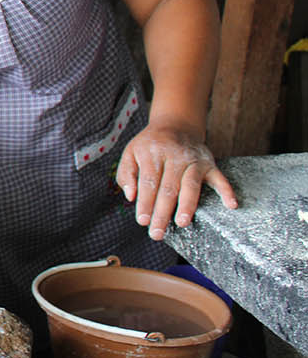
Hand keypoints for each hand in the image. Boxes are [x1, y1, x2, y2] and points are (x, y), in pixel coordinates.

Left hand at [115, 124, 237, 240]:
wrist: (175, 125)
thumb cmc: (150, 145)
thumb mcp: (130, 153)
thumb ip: (126, 174)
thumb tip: (130, 196)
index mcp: (152, 154)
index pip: (148, 182)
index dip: (145, 202)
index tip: (142, 221)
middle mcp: (174, 156)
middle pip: (168, 188)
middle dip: (162, 212)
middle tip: (157, 233)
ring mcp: (193, 160)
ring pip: (191, 184)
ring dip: (187, 205)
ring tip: (182, 223)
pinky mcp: (210, 163)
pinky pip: (220, 177)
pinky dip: (227, 191)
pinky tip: (231, 205)